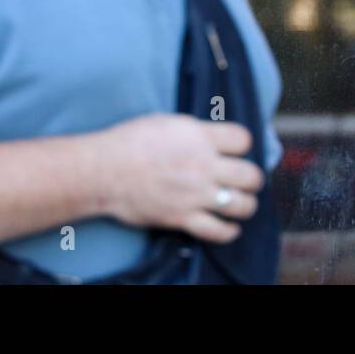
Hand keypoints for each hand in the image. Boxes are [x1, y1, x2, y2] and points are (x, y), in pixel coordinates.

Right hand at [96, 113, 265, 244]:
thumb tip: (209, 137)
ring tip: (238, 201)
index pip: (244, 139)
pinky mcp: (183, 218)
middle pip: (251, 175)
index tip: (235, 149)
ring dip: (245, 204)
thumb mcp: (166, 122)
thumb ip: (194, 131)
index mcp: (200, 137)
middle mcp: (204, 166)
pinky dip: (228, 231)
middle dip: (251, 178)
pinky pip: (219, 231)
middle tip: (243, 179)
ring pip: (243, 205)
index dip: (242, 144)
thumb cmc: (129, 141)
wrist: (103, 170)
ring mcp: (196, 194)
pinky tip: (228, 225)